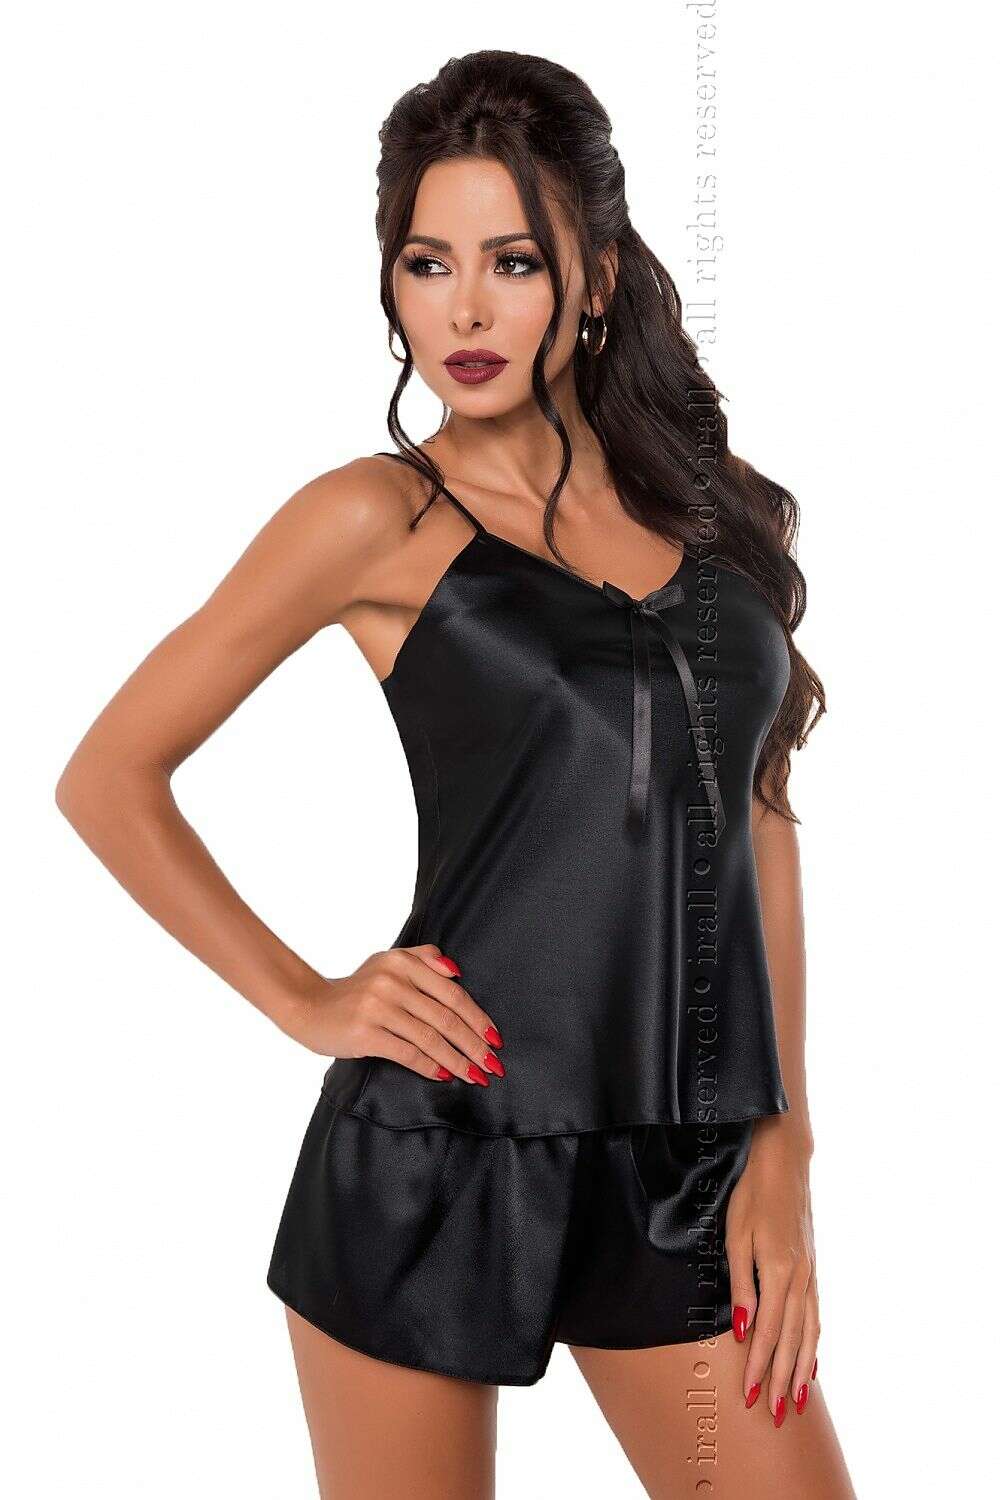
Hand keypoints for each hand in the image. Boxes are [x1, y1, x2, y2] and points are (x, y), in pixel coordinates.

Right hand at [286, 943, 504, 1086]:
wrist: (308, 1007)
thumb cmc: (355, 991)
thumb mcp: (386, 963)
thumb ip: (423, 958)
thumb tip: (458, 970)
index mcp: (402, 961)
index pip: (451, 992)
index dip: (477, 1017)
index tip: (495, 1039)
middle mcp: (391, 980)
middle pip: (445, 1017)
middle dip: (474, 1044)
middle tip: (493, 1064)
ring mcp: (378, 1006)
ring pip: (430, 1038)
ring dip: (458, 1060)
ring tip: (475, 1076)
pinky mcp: (365, 1032)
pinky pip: (407, 1053)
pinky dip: (430, 1066)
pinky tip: (445, 1076)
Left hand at [725, 1117, 818, 1426]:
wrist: (784, 1162)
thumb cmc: (752, 1194)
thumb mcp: (735, 1234)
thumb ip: (740, 1284)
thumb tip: (743, 1329)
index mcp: (779, 1271)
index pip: (767, 1333)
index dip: (759, 1367)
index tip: (751, 1397)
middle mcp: (800, 1278)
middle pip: (791, 1341)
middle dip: (782, 1380)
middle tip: (777, 1415)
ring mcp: (810, 1274)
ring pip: (809, 1333)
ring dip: (802, 1369)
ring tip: (798, 1401)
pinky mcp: (812, 1268)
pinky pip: (816, 1316)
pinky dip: (814, 1343)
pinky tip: (812, 1360)